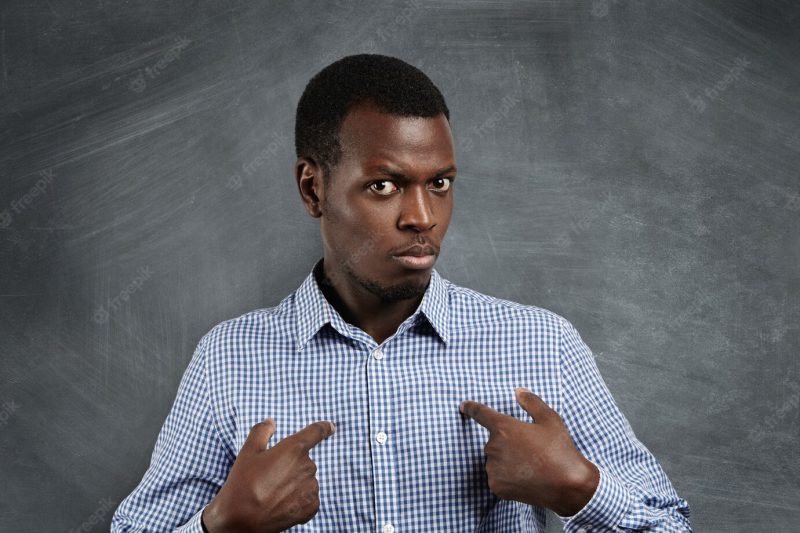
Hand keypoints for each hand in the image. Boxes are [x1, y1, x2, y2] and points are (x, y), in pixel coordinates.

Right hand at [202, 418, 334, 532]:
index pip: (316, 432)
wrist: (241, 519)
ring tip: (274, 492)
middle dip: (291, 465)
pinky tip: (282, 503)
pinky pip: (309, 496)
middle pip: (305, 460)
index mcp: (294, 449)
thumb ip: (262, 431)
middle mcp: (307, 466)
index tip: (330, 427)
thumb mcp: (248, 451)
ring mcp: (311, 487)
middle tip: (271, 477)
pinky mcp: (312, 506)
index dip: (324, 428)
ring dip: (295, 483)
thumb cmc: (243, 483)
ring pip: (307, 479)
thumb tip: (271, 423)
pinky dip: (299, 499)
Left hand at [459, 388, 598, 516]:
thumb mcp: (550, 419)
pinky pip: (498, 477)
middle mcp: (493, 447)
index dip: (471, 408)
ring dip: (507, 460)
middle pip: (494, 441)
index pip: (480, 413)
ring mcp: (493, 468)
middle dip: (508, 443)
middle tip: (531, 449)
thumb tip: (518, 392)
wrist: (568, 486)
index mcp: (504, 427)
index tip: (463, 406)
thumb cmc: (559, 450)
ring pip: (495, 460)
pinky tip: (526, 477)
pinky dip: (508, 477)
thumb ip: (531, 402)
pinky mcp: (496, 486)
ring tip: (532, 465)